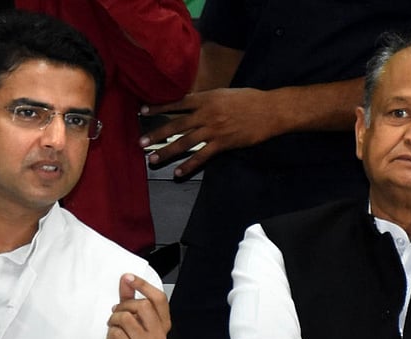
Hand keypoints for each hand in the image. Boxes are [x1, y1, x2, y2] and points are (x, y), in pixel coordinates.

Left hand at [96, 274, 169, 338]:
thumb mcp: (128, 315)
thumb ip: (128, 296)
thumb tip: (126, 278)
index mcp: (162, 323)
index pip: (159, 299)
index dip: (143, 285)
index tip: (129, 278)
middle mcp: (159, 335)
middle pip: (142, 306)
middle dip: (124, 305)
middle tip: (117, 312)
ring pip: (127, 318)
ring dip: (114, 319)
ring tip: (113, 325)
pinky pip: (117, 333)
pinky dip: (111, 332)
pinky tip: (113, 338)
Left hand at [139, 88, 277, 176]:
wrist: (270, 110)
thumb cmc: (250, 100)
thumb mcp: (225, 93)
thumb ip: (207, 99)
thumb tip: (193, 104)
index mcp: (206, 98)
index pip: (177, 102)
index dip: (159, 107)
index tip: (143, 111)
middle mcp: (206, 113)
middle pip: (176, 124)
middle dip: (157, 134)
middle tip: (141, 142)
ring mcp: (214, 129)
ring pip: (185, 141)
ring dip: (167, 151)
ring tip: (152, 159)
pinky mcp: (223, 143)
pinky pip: (201, 156)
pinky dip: (188, 165)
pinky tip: (178, 172)